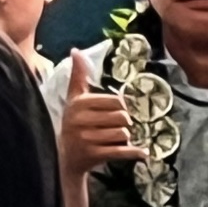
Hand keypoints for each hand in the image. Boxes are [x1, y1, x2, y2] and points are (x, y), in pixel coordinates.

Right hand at [59, 53, 134, 180]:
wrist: (65, 156)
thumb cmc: (74, 123)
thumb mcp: (74, 98)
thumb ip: (78, 76)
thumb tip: (76, 50)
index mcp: (79, 103)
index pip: (117, 102)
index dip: (121, 109)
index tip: (115, 113)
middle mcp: (81, 119)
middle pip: (123, 118)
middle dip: (124, 124)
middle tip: (115, 128)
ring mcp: (86, 138)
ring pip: (124, 134)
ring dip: (126, 139)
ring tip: (115, 139)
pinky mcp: (94, 154)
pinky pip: (123, 151)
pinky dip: (136, 153)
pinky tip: (142, 153)